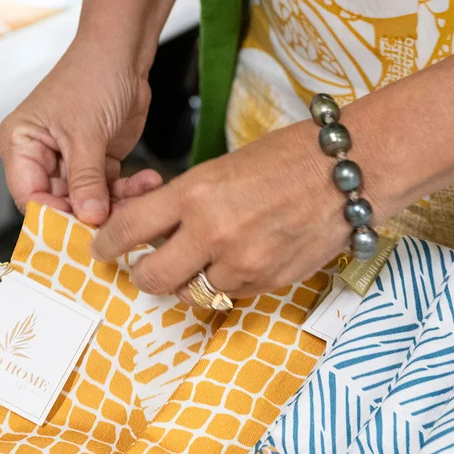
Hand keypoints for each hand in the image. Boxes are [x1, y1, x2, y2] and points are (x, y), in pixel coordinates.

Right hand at [0, 40, 162, 224]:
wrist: (123, 54)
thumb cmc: (90, 74)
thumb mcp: (85, 132)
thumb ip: (86, 180)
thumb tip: (88, 217)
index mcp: (20, 146)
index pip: (30, 197)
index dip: (54, 217)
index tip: (81, 233)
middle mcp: (41, 157)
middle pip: (61, 204)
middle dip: (91, 215)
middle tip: (117, 225)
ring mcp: (71, 161)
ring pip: (90, 201)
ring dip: (117, 204)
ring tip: (140, 201)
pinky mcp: (98, 162)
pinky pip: (111, 190)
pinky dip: (130, 191)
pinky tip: (148, 183)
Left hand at [89, 120, 357, 300]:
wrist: (350, 173)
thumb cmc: (288, 158)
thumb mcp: (221, 168)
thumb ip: (186, 202)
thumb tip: (152, 230)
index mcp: (196, 194)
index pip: (128, 231)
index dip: (108, 244)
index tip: (104, 248)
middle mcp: (213, 234)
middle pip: (151, 279)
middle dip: (143, 275)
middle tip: (146, 266)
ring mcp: (242, 265)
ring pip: (191, 294)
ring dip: (189, 281)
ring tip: (204, 258)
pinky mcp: (267, 284)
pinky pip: (229, 295)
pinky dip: (226, 283)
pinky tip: (242, 257)